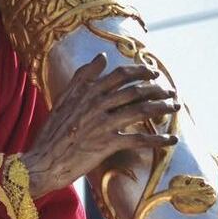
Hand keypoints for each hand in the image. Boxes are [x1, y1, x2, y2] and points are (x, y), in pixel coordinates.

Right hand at [20, 54, 178, 197]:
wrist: (42, 162)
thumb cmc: (51, 133)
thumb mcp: (63, 98)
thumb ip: (82, 77)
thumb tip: (102, 57)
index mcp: (86, 91)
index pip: (119, 75)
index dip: (140, 72)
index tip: (152, 73)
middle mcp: (96, 103)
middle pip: (135, 91)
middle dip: (157, 90)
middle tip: (170, 91)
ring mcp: (102, 123)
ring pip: (140, 110)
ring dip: (162, 108)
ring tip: (175, 107)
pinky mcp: (107, 143)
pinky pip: (139, 139)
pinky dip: (158, 140)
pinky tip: (171, 140)